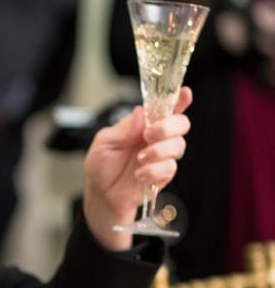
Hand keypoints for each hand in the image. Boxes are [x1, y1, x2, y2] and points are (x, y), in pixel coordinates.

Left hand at [83, 87, 191, 249]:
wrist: (101, 194)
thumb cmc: (102, 165)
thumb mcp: (104, 143)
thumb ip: (123, 129)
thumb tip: (140, 112)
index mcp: (143, 124)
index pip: (165, 107)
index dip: (179, 99)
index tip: (185, 94)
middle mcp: (157, 137)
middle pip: (181, 123)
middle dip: (168, 127)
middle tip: (149, 135)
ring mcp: (162, 155)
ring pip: (178, 145)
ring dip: (158, 151)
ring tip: (139, 159)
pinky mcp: (163, 174)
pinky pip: (169, 168)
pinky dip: (154, 171)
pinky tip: (139, 174)